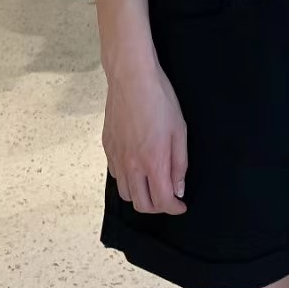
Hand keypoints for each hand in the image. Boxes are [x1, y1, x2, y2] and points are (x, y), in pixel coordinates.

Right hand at [102, 57, 188, 215]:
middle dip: (157, 207)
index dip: (174, 208)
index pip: (162, 201)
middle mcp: (132, 165)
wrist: (131, 79)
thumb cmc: (160, 100)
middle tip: (168, 197)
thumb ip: (180, 163)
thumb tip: (178, 188)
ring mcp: (116, 157)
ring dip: (140, 196)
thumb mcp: (180, 130)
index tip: (181, 205)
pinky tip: (137, 168)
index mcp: (153, 161)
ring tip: (152, 184)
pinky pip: (115, 176)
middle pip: (141, 204)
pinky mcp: (107, 148)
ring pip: (125, 193)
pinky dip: (127, 180)